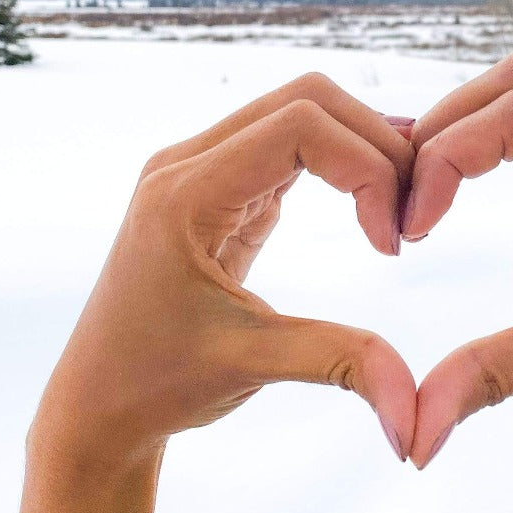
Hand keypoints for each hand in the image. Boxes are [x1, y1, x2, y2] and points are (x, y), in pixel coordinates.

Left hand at [33, 73, 418, 466]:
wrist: (99, 399)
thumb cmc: (156, 382)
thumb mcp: (253, 364)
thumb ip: (341, 363)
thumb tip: (412, 412)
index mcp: (186, 193)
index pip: (301, 124)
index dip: (367, 168)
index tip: (391, 243)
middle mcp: (189, 164)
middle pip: (307, 100)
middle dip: (376, 146)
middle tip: (410, 217)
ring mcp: (201, 172)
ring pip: (302, 115)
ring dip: (361, 153)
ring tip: (396, 214)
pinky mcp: (220, 193)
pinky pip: (289, 150)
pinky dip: (340, 167)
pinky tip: (371, 208)